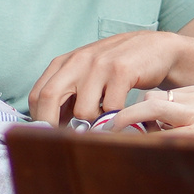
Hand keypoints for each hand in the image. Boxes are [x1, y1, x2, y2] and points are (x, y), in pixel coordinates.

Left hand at [28, 31, 189, 124]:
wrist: (156, 49)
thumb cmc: (117, 70)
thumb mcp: (86, 76)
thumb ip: (68, 96)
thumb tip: (50, 129)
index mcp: (64, 63)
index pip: (37, 95)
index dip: (39, 121)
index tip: (48, 139)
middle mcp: (77, 61)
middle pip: (49, 97)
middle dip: (52, 126)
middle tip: (65, 144)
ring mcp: (99, 65)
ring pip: (83, 110)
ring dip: (93, 124)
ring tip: (103, 122)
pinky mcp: (122, 70)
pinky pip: (111, 109)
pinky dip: (114, 119)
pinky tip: (120, 115)